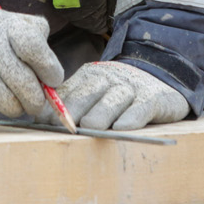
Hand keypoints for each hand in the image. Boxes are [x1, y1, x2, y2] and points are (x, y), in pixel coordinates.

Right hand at [0, 7, 62, 117]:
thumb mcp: (11, 22)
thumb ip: (36, 38)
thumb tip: (53, 76)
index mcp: (7, 25)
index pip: (34, 48)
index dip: (49, 69)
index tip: (52, 80)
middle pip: (26, 85)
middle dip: (36, 100)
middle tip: (34, 102)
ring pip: (8, 104)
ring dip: (12, 105)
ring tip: (6, 94)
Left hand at [53, 61, 189, 130]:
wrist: (162, 75)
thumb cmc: (119, 94)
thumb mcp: (95, 92)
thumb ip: (71, 103)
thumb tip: (41, 121)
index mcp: (89, 77)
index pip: (67, 93)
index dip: (54, 110)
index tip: (43, 125)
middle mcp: (108, 79)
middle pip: (87, 94)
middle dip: (73, 111)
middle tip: (64, 128)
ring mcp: (131, 87)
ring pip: (113, 100)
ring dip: (101, 114)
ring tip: (91, 128)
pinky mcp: (153, 98)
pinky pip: (141, 108)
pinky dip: (132, 117)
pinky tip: (122, 128)